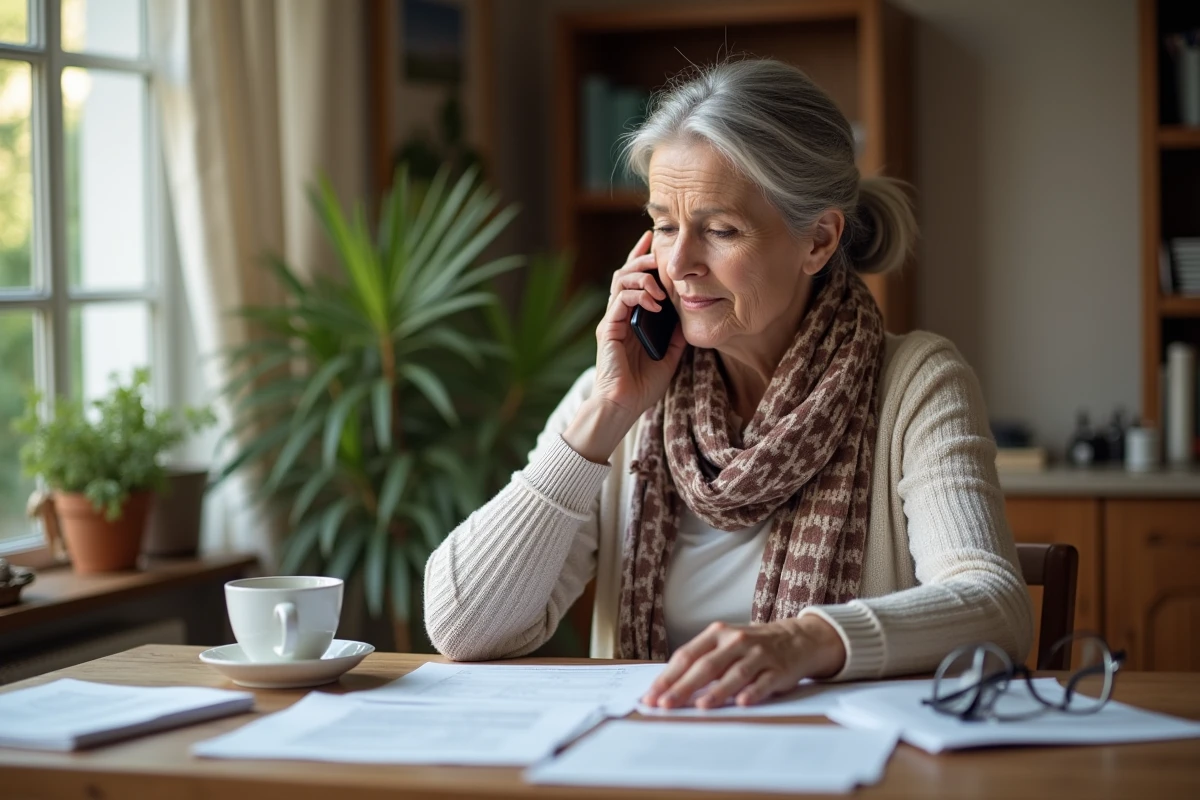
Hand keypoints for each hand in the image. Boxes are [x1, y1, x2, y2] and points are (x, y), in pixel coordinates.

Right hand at [563, 232, 687, 462]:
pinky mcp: (607, 329)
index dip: (643, 259)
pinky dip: (638, 296)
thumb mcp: (670, 354)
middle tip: (658, 249)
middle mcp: (618, 315)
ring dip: (641, 275)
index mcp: (632, 319)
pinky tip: (656, 302)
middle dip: (641, 257)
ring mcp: (611, 321)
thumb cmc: (643, 386)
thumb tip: (689, 313)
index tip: (657, 242)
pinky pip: (620, 301)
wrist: (623, 407)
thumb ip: (676, 333)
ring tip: (659, 279)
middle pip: (624, 274)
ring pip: (619, 281)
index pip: (635, 282)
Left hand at [640, 617, 846, 708]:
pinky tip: (742, 702)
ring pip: (734, 674)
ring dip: (717, 691)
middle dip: (683, 687)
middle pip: (706, 666)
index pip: (686, 656)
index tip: (651, 697)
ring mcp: (758, 654)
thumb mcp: (724, 645)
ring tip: (701, 706)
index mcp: (716, 634)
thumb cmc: (750, 646)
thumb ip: (700, 662)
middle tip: (666, 705)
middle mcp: (736, 641)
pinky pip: (764, 682)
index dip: (668, 677)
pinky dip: (753, 692)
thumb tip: (668, 688)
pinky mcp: (778, 669)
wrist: (796, 638)